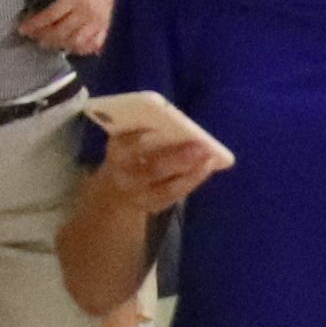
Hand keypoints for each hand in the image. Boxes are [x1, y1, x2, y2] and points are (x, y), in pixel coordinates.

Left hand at [17, 0, 128, 55]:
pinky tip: (74, 47)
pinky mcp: (106, 26)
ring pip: (76, 42)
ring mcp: (97, 22)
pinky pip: (94, 44)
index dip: (34, 24)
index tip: (24, 29)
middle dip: (44, 37)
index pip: (50, 16)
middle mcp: (86, 12)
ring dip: (60, 45)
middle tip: (35, 38)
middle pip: (61, 32)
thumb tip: (39, 3)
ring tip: (51, 44)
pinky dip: (82, 49)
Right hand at [91, 127, 226, 216]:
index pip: (127, 145)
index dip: (141, 137)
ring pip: (167, 187)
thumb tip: (177, 121)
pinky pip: (175, 195)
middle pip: (152, 168)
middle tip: (201, 145)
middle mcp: (125, 175)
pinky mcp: (153, 205)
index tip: (161, 127)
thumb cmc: (131, 154)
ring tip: (210, 157)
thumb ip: (145, 129)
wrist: (116, 189)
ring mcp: (138, 194)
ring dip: (192, 172)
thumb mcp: (129, 139)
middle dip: (178, 157)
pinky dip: (193, 180)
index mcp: (117, 151)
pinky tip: (207, 167)